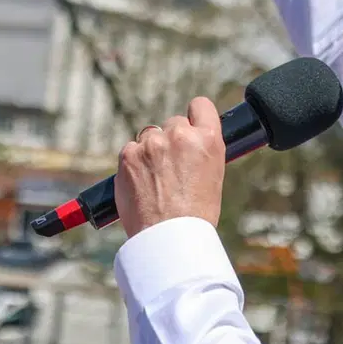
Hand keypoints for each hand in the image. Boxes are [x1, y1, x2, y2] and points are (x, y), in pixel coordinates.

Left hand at [115, 97, 225, 237]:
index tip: (190, 126)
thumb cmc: (196, 215)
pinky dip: (133, 164)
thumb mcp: (213, 177)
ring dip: (150, 152)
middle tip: (171, 169)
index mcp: (209, 139)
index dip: (194, 116)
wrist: (169, 238)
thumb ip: (200, 151)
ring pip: (149, 136)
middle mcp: (181, 135)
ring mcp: (153, 143)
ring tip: (155, 182)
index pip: (201, 105)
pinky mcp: (129, 154)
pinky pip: (130, 150)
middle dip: (171, 140)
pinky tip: (141, 185)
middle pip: (173, 123)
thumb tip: (190, 142)